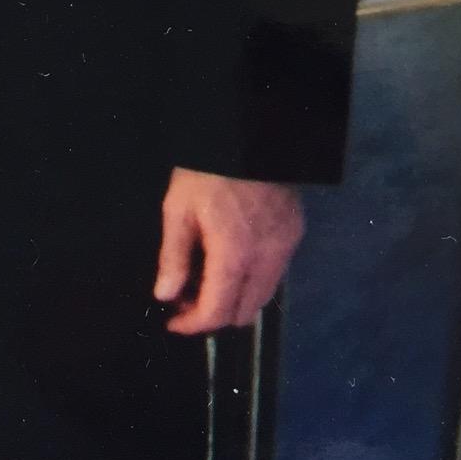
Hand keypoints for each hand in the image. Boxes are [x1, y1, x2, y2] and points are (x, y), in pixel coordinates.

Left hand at [153, 167, 303, 334]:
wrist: (249, 135)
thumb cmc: (206, 170)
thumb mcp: (179, 208)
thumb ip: (174, 257)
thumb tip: (165, 294)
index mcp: (235, 256)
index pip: (217, 312)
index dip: (192, 325)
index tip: (173, 321)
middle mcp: (267, 259)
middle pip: (243, 312)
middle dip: (214, 315)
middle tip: (186, 298)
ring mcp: (286, 247)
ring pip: (263, 296)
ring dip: (235, 299)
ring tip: (207, 279)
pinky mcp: (295, 233)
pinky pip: (275, 273)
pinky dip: (253, 279)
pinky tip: (232, 261)